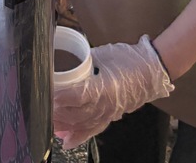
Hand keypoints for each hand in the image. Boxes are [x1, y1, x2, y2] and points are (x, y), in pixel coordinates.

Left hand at [53, 35, 173, 148]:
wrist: (152, 71)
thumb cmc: (128, 59)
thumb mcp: (102, 55)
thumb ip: (83, 62)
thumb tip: (65, 63)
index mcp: (104, 88)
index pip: (77, 96)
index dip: (61, 97)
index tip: (48, 95)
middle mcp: (106, 105)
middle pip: (77, 114)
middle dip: (58, 114)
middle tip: (43, 108)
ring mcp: (109, 113)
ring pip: (83, 125)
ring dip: (65, 126)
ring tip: (50, 124)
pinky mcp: (112, 116)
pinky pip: (94, 129)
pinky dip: (80, 136)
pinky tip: (67, 140)